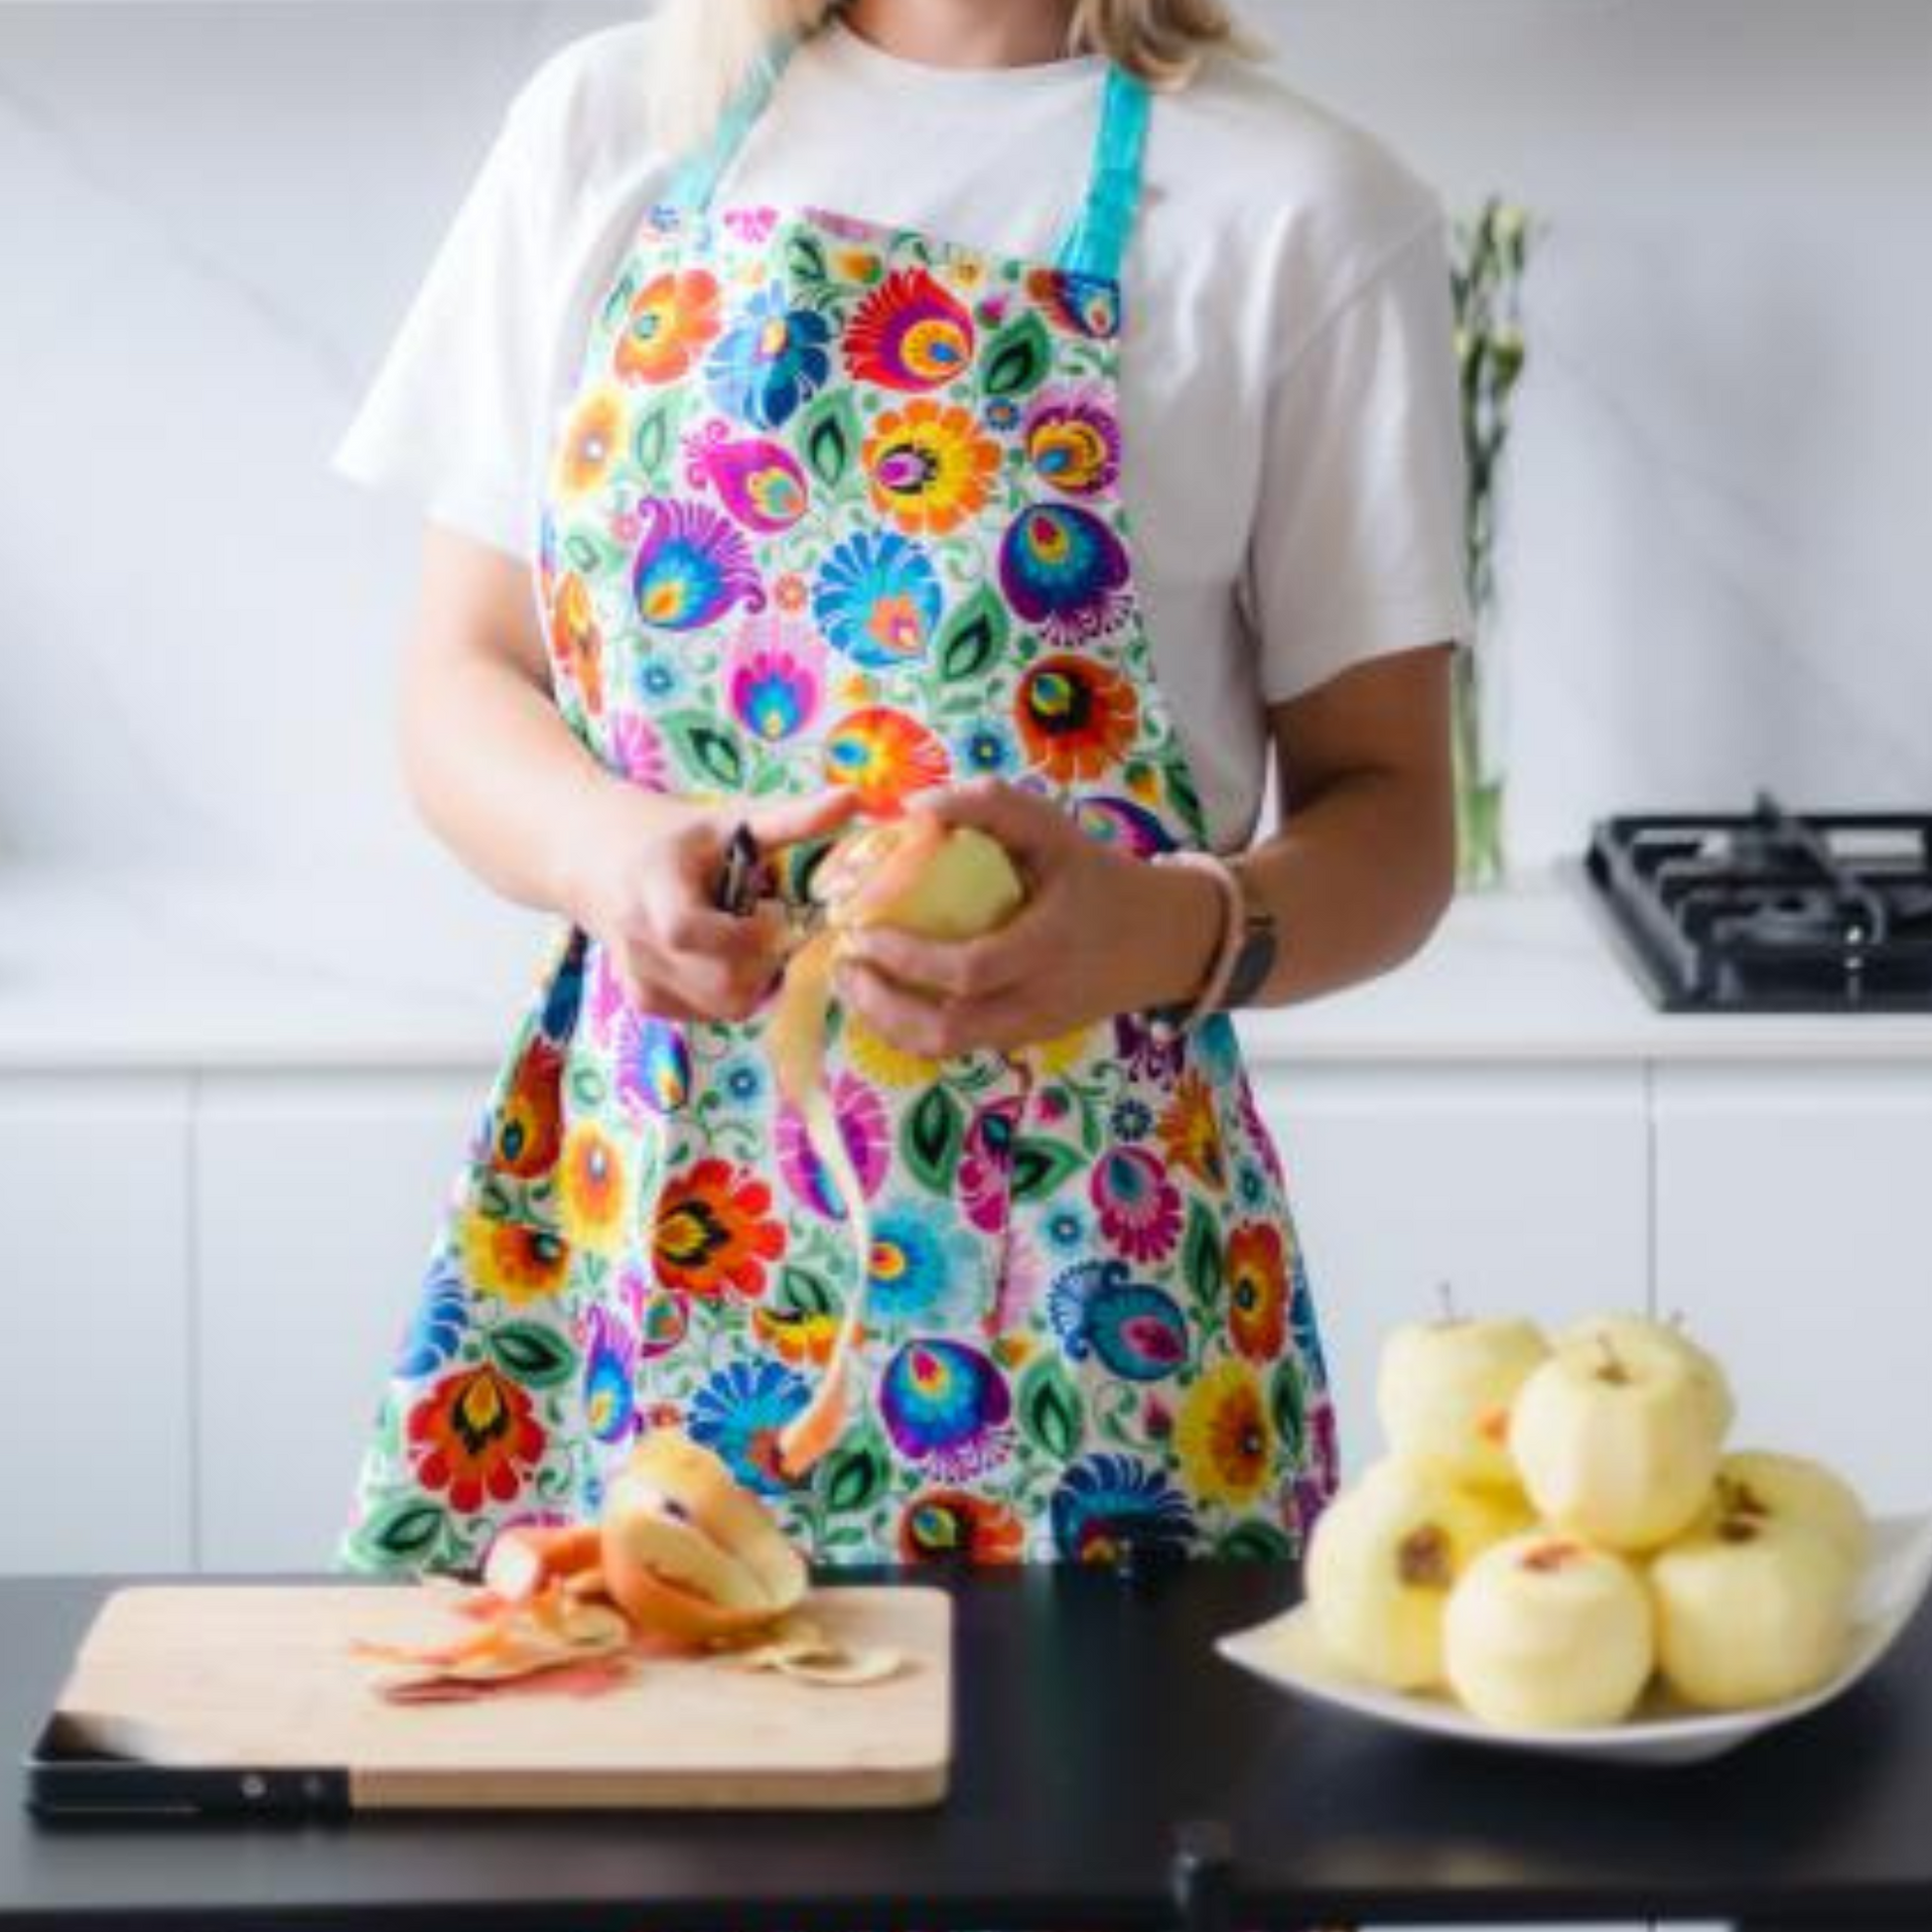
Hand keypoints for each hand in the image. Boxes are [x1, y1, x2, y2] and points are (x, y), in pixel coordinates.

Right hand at [568, 783, 860, 1021]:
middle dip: (764, 961)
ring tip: (747, 937)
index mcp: (652, 884)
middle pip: (720, 984)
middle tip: (772, 925)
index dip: (743, 934)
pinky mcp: (643, 1001)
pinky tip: (725, 957)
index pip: (688, 930)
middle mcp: (637, 938)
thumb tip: (854, 799)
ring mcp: (637, 976)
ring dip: (754, 979)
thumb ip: (791, 819)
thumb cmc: (673, 836)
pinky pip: (707, 1015)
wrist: (595, 860)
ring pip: (721, 1007)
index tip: (772, 910)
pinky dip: (731, 993)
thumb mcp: (729, 820)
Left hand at [833, 778, 1225, 1056]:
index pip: (970, 970)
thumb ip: (990, 806)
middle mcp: (1038, 1000)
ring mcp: (1028, 1028)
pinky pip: (956, 1045)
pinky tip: (884, 993)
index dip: (908, 957)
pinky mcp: (1020, 1038)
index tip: (863, 928)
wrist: (1161, 940)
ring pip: (945, 1048)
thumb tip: (913, 807)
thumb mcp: (1054, 828)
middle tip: (844, 961)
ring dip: (888, 1022)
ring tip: (852, 981)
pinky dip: (910, 1027)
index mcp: (1049, 946)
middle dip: (882, 1003)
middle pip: (947, 1029)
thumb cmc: (1097, 874)